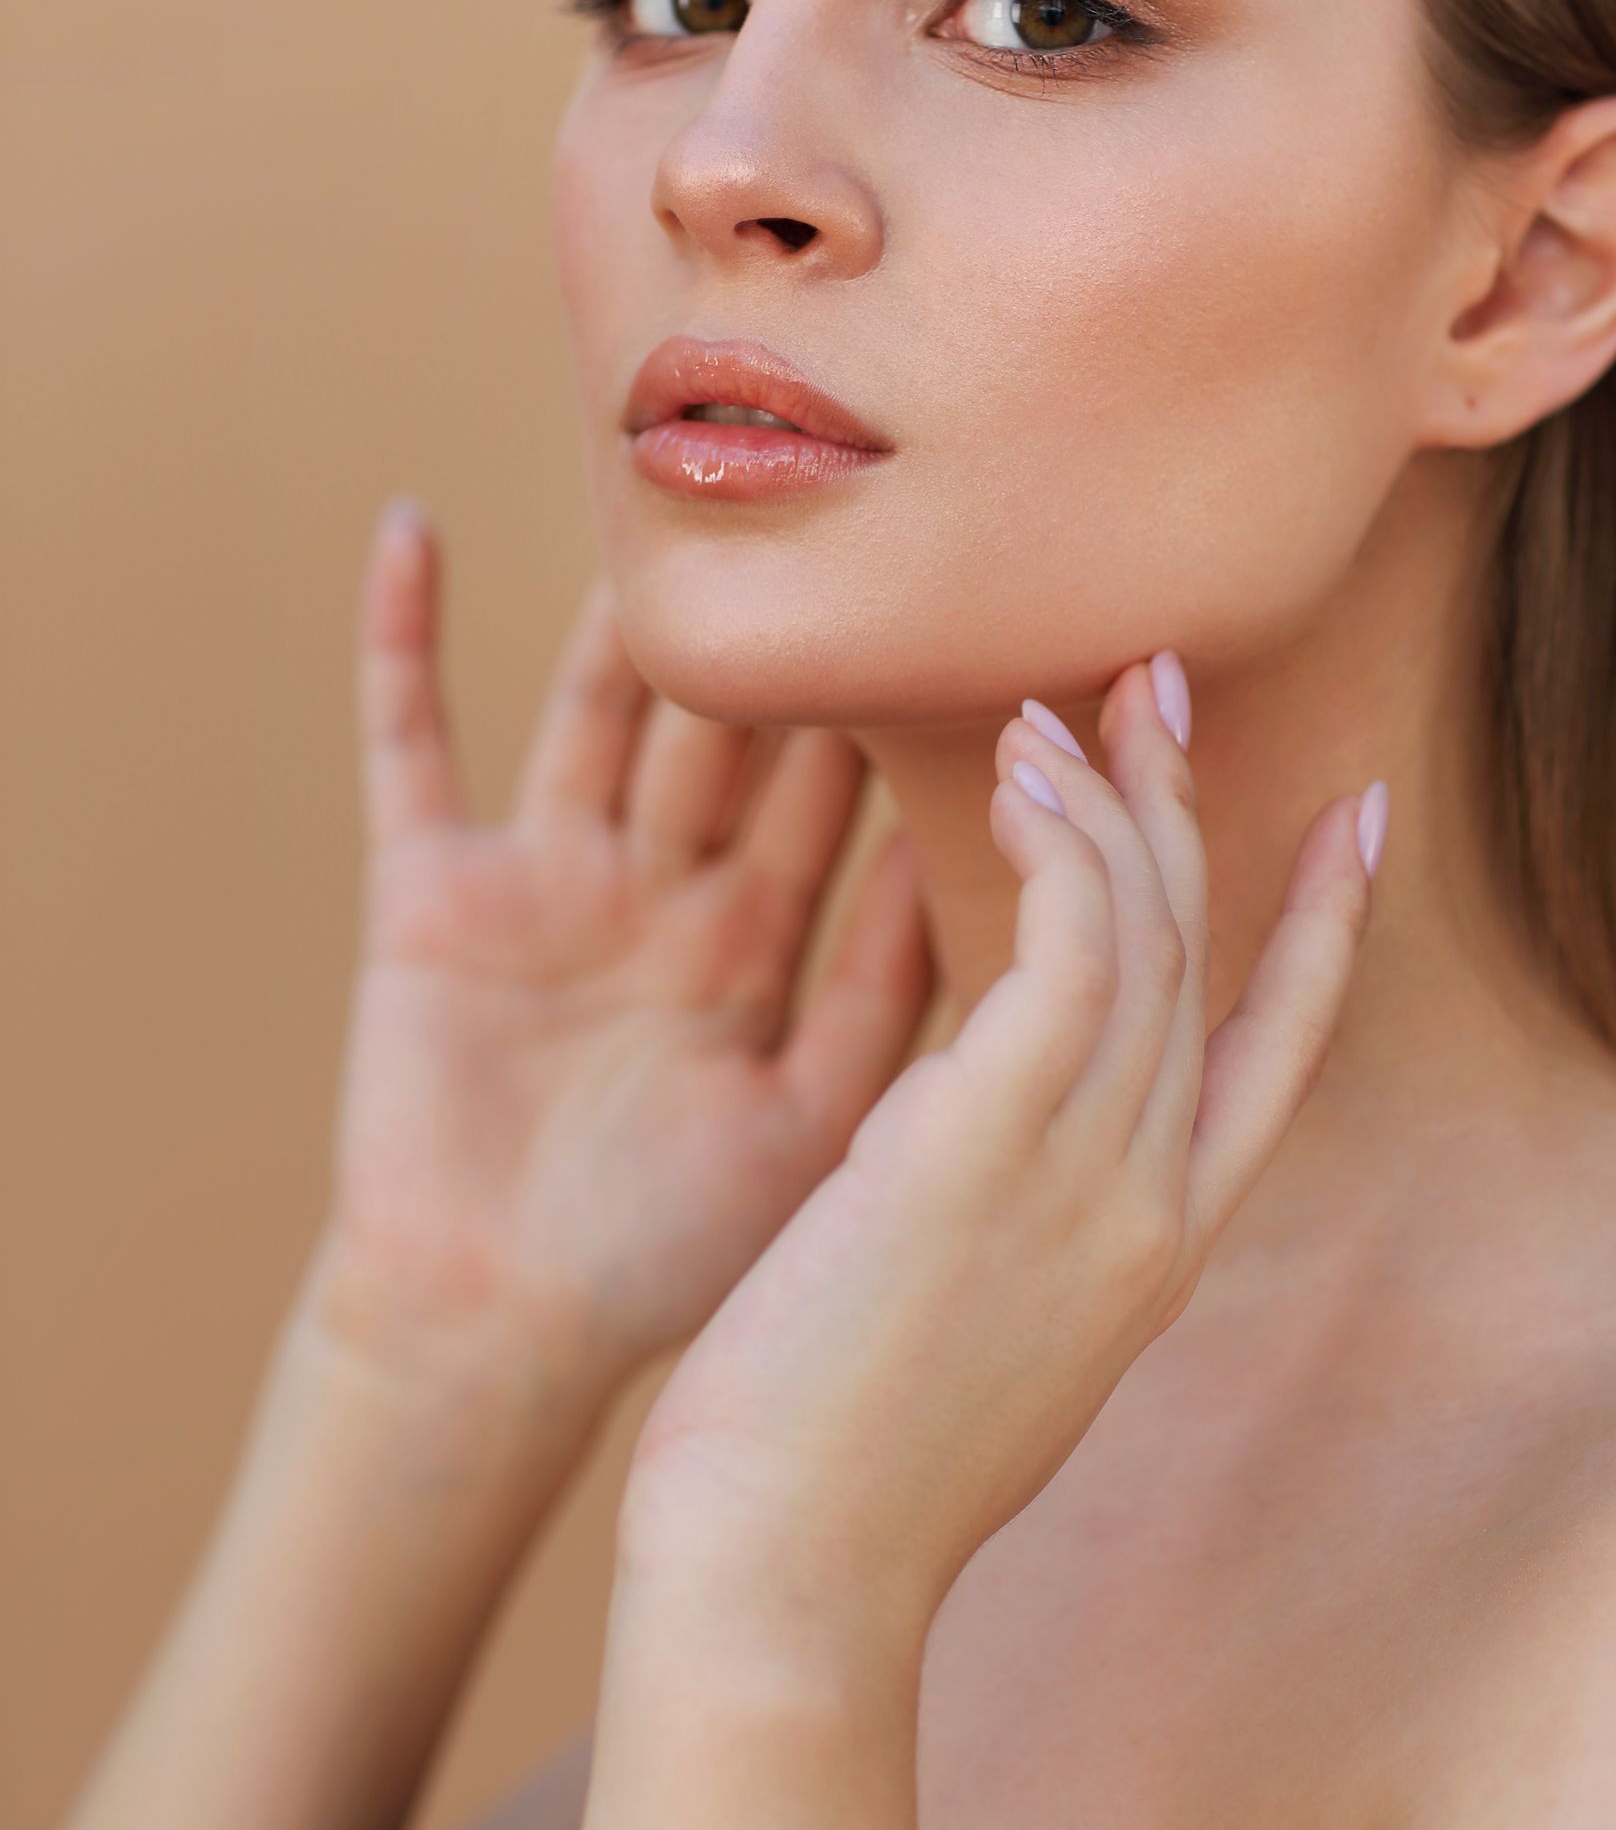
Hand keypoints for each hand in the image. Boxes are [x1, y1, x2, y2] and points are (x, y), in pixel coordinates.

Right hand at [298, 502, 935, 1445]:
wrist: (494, 1340)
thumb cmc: (672, 1258)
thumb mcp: (816, 1119)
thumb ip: (895, 996)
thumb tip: (1001, 878)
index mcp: (761, 942)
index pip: (847, 798)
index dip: (911, 714)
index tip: (989, 611)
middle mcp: (662, 891)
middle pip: (736, 731)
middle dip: (793, 635)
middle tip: (864, 504)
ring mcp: (545, 881)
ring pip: (602, 710)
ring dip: (635, 614)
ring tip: (682, 489)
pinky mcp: (432, 894)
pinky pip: (409, 745)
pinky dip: (401, 641)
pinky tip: (414, 527)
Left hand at [622, 651, 1383, 1641]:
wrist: (786, 1581)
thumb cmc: (842, 1478)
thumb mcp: (975, 1340)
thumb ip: (1005, 1225)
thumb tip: (949, 1143)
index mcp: (1156, 1251)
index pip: (1276, 1055)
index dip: (1324, 927)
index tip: (1356, 817)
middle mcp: (1150, 1203)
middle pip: (1206, 958)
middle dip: (1194, 804)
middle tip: (1160, 679)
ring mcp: (1084, 1176)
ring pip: (1143, 934)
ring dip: (1113, 797)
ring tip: (1059, 704)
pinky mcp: (986, 1146)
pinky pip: (1063, 947)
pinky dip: (1060, 841)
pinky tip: (1024, 771)